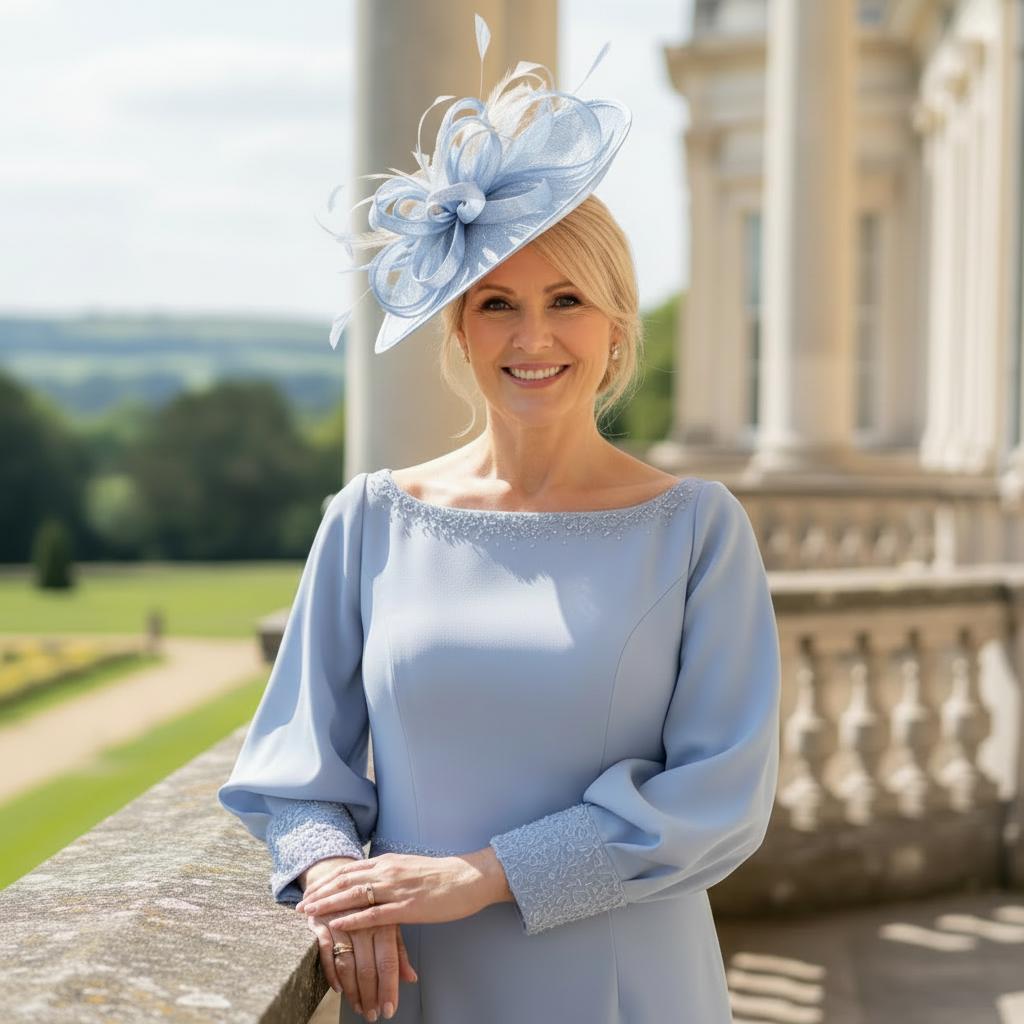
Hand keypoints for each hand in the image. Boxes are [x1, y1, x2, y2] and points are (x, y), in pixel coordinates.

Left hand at [295, 847, 512, 932]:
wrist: (469, 877)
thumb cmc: (442, 875)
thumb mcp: (410, 868)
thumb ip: (390, 872)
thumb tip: (373, 878)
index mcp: (389, 861)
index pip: (350, 869)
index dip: (328, 880)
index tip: (310, 890)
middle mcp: (388, 871)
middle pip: (345, 880)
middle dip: (320, 893)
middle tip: (300, 905)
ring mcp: (397, 889)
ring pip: (354, 895)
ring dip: (328, 905)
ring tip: (309, 914)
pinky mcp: (408, 907)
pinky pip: (374, 914)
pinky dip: (352, 920)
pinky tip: (337, 926)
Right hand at [299, 856, 418, 1020]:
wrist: (341, 872)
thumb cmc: (372, 901)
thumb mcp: (390, 920)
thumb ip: (399, 950)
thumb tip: (411, 979)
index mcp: (384, 919)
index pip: (388, 960)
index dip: (389, 987)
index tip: (389, 1010)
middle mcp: (364, 921)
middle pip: (367, 966)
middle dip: (370, 994)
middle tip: (372, 1015)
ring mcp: (341, 921)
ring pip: (347, 963)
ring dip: (352, 990)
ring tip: (358, 1007)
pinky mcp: (321, 921)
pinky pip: (325, 952)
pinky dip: (331, 972)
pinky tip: (338, 989)